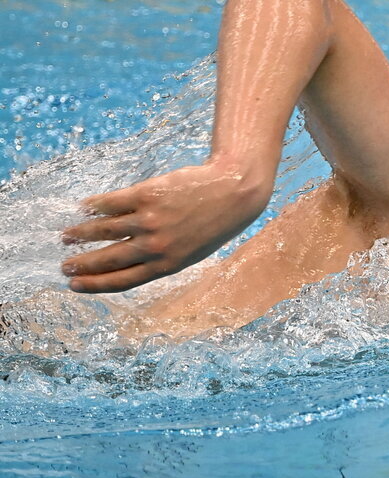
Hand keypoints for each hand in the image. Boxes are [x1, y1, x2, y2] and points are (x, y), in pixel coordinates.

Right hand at [61, 161, 271, 292]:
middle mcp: (155, 246)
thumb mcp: (192, 251)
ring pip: (103, 231)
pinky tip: (82, 208)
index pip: (123, 280)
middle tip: (64, 266)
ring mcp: (149, 221)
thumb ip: (163, 258)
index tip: (75, 286)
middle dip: (82, 265)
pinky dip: (92, 207)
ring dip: (80, 235)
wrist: (234, 191)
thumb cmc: (214, 222)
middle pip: (108, 259)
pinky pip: (110, 204)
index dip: (95, 285)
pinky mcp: (145, 195)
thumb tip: (130, 260)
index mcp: (167, 265)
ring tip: (66, 237)